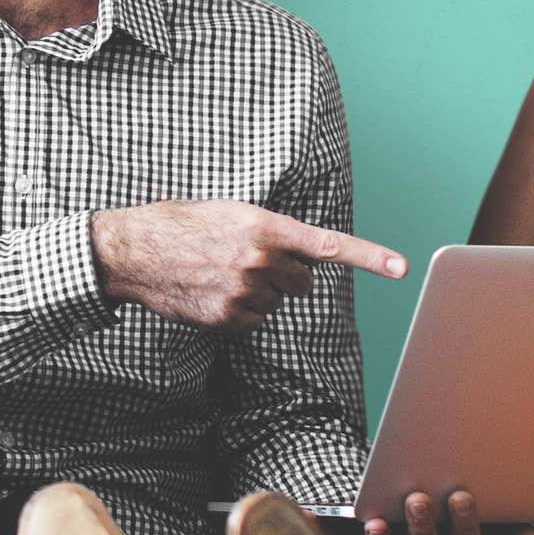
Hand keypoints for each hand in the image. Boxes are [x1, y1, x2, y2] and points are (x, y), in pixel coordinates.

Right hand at [88, 201, 406, 328]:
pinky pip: (253, 321)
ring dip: (257, 292)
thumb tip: (303, 256)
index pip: (327, 244)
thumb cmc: (180, 225)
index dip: (369, 256)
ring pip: (276, 303)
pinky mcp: (227, 319)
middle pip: (301, 281)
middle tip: (247, 261)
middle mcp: (258, 259)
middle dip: (284, 275)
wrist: (132, 251)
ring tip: (219, 274)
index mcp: (263, 225)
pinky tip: (211, 293)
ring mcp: (243, 292)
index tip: (401, 268)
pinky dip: (238, 311)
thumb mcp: (230, 213)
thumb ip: (270, 232)